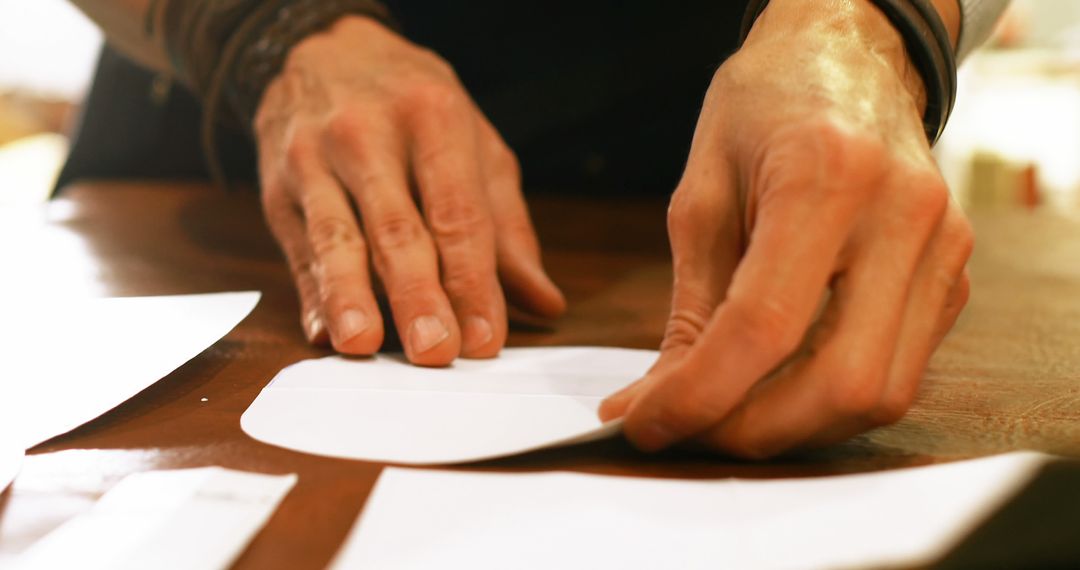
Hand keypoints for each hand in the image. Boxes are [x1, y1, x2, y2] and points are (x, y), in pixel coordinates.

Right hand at [254, 16, 564, 364]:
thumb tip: (542, 302)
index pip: (457, 213)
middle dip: (416, 293)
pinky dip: (310, 292)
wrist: (324, 51)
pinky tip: (323, 330)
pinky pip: (297, 247)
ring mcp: (313, 159)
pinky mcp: (276, 188)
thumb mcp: (475, 144)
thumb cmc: (413, 106)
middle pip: (397, 228)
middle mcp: (368, 135)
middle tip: (435, 351)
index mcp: (432, 119)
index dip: (472, 281)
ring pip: (334, 236)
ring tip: (363, 343)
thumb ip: (506, 227)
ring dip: (349, 295)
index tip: (485, 339)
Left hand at [599, 0, 972, 456]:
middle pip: (838, 383)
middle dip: (749, 430)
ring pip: (878, 394)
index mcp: (826, 176)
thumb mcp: (702, 195)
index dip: (697, 395)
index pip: (763, 328)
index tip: (643, 423)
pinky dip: (826, 396)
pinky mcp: (951, 276)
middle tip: (683, 429)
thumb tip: (664, 398)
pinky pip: (895, 370)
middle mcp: (901, 217)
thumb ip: (691, 306)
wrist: (851, 56)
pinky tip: (776, 381)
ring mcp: (941, 250)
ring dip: (790, 425)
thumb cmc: (764, 106)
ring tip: (724, 411)